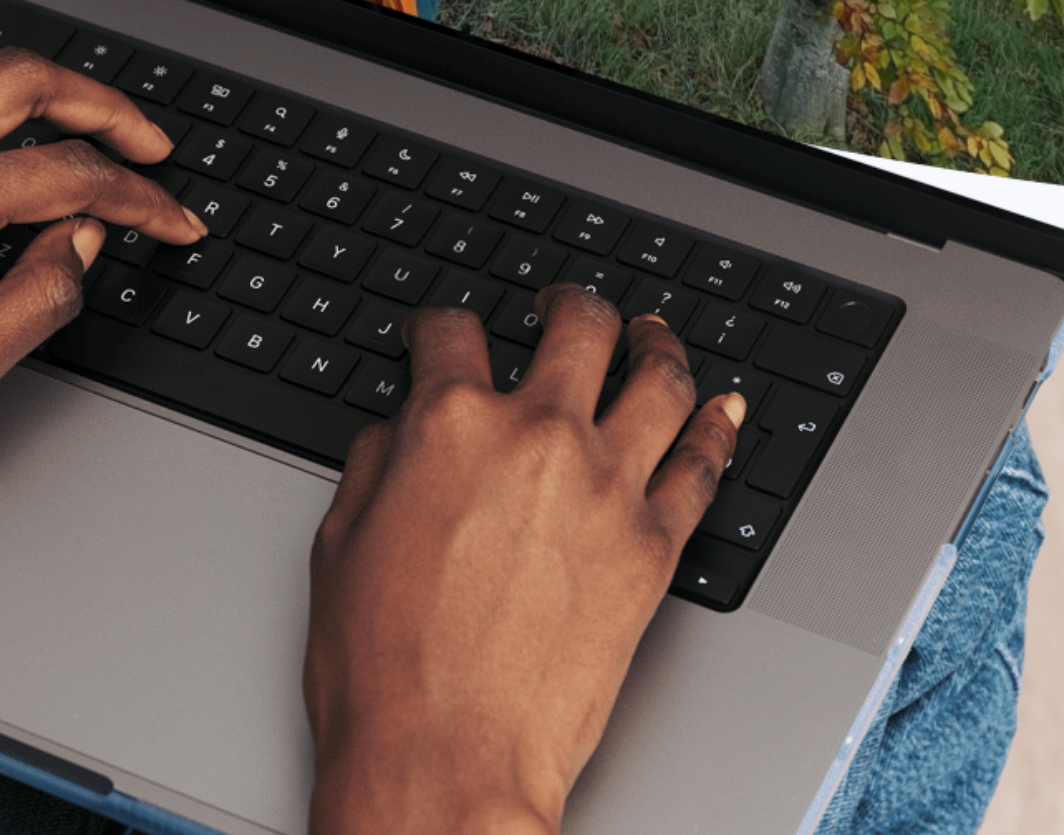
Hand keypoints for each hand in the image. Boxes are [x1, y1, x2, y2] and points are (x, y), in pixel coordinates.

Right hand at [304, 287, 743, 834]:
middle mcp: (538, 434)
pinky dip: (719, 427)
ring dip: (656, 342)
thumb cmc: (384, 671)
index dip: (439, 324)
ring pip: (658, 376)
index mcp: (450, 423)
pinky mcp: (654, 545)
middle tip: (561, 304)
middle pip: (578, 323)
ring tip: (651, 335)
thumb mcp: (340, 542)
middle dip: (567, 300)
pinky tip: (723, 408)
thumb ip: (377, 461)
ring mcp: (606, 485)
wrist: (445, 763)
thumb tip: (399, 429)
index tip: (441, 333)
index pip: (452, 331)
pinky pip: (705, 465)